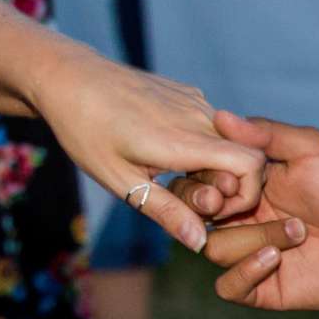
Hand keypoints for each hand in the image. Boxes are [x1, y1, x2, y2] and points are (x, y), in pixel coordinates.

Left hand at [28, 52, 264, 252]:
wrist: (67, 76)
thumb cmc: (85, 129)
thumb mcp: (118, 178)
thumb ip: (163, 210)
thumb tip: (199, 242)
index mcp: (183, 139)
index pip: (251, 165)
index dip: (243, 195)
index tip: (208, 209)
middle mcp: (198, 114)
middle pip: (244, 157)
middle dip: (224, 186)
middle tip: (182, 197)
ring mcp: (194, 100)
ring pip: (227, 142)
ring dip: (211, 167)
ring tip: (166, 176)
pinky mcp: (186, 93)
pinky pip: (210, 126)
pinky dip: (200, 147)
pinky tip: (161, 153)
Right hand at [171, 112, 318, 309]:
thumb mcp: (310, 149)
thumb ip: (266, 133)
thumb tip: (220, 116)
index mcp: (242, 186)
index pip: (194, 182)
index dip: (200, 181)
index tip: (227, 178)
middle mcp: (240, 219)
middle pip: (191, 217)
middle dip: (204, 209)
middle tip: (231, 202)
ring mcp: (249, 254)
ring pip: (213, 249)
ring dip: (251, 238)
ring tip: (296, 232)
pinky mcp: (264, 288)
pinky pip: (228, 287)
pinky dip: (243, 272)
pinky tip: (274, 259)